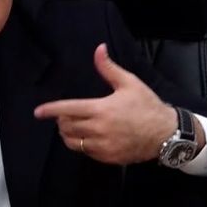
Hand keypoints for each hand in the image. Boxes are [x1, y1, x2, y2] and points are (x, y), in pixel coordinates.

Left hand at [34, 43, 177, 164]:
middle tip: (66, 115)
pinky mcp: (108, 157)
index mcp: (101, 109)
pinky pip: (85, 152)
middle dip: (61, 120)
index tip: (38, 112)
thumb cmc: (147, 106)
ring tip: (73, 126)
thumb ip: (108, 68)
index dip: (50, 110)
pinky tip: (87, 136)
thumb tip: (99, 48)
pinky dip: (81, 144)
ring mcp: (103, 146)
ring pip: (72, 142)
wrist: (167, 134)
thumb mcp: (129, 83)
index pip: (67, 109)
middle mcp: (99, 129)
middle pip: (66, 126)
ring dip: (68, 133)